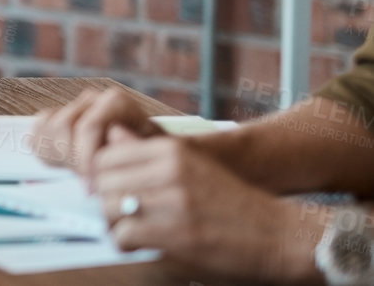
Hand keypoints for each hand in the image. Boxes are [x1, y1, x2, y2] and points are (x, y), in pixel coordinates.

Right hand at [30, 87, 160, 180]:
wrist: (147, 160)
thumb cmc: (149, 160)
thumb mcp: (148, 158)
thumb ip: (128, 149)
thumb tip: (111, 141)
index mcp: (117, 102)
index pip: (88, 126)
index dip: (84, 159)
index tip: (89, 186)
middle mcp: (94, 99)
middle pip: (64, 126)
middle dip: (71, 160)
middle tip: (85, 184)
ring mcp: (75, 107)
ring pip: (49, 127)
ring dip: (59, 155)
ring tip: (78, 174)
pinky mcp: (58, 116)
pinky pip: (39, 128)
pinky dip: (45, 147)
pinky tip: (63, 163)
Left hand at [92, 127, 321, 282]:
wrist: (278, 235)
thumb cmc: (232, 203)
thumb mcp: (192, 166)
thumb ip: (148, 152)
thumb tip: (111, 134)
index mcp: (172, 151)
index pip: (107, 155)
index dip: (104, 177)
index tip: (116, 192)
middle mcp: (168, 172)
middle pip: (103, 181)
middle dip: (105, 200)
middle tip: (121, 216)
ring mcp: (171, 203)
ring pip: (108, 208)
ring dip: (114, 223)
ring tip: (131, 232)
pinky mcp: (173, 235)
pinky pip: (124, 236)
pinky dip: (126, 244)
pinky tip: (141, 247)